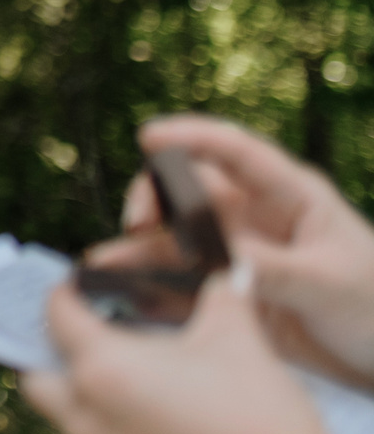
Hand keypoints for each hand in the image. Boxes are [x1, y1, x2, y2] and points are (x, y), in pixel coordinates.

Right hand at [123, 116, 373, 380]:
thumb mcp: (330, 284)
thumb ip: (274, 269)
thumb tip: (218, 256)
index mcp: (290, 197)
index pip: (237, 152)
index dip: (192, 136)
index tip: (148, 136)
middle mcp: (254, 216)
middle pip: (188, 189)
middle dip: (153, 200)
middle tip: (137, 227)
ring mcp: (236, 253)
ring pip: (173, 240)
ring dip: (136, 251)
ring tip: (102, 268)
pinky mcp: (225, 291)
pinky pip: (177, 283)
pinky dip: (147, 288)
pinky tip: (122, 297)